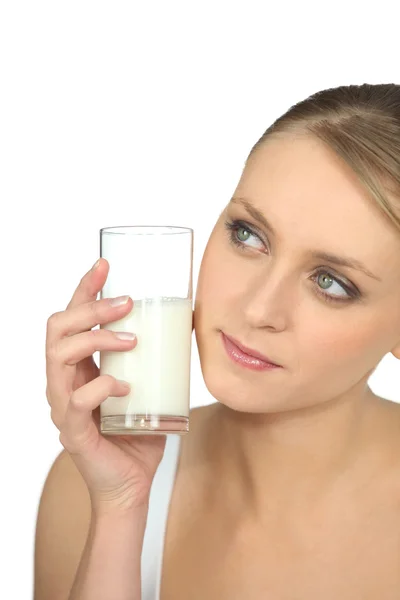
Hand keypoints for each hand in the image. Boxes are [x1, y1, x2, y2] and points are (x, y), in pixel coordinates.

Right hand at [45, 258, 193, 514]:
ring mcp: (63, 405)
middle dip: (89, 307)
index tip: (104, 264)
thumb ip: (156, 360)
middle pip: (57, 328)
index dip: (83, 288)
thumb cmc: (137, 434)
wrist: (130, 485)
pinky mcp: (72, 431)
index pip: (72, 318)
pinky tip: (126, 389)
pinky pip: (76, 400)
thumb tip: (189, 323)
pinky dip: (102, 386)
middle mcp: (65, 381)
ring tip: (130, 341)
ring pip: (59, 356)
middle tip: (126, 304)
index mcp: (80, 367)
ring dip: (96, 339)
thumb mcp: (149, 387)